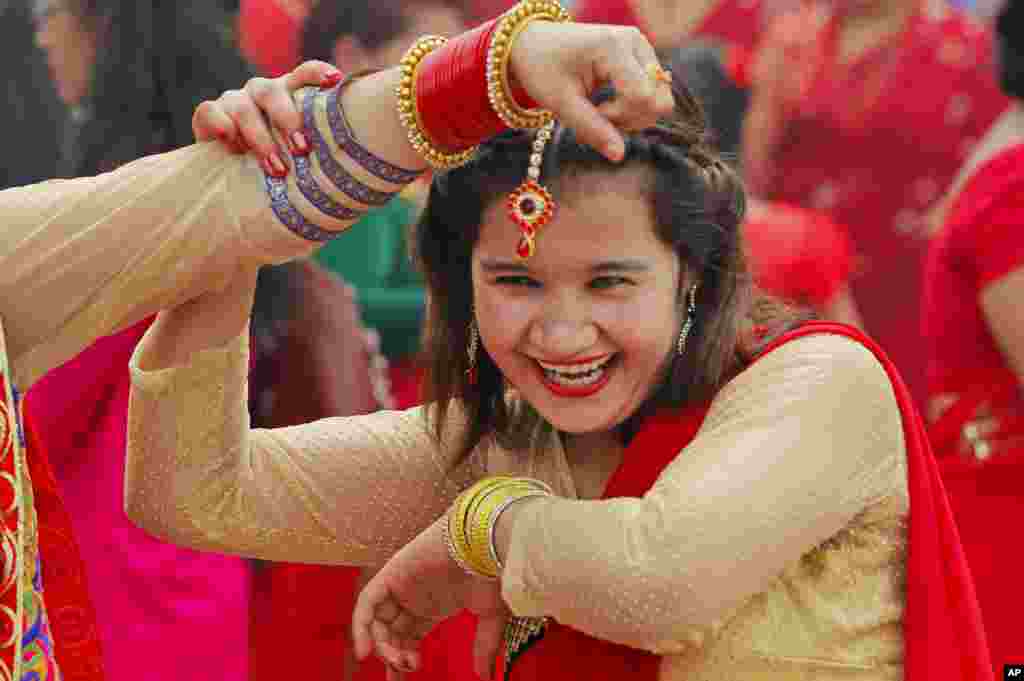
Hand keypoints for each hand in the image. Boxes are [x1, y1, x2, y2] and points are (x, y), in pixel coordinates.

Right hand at [191, 60, 342, 174]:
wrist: (231, 174)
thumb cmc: (278, 164)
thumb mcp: (297, 156)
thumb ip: (313, 152)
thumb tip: (346, 176)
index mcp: (288, 95)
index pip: (303, 74)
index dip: (317, 73)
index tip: (334, 80)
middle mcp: (262, 92)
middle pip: (273, 93)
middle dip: (288, 120)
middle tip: (302, 149)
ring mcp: (234, 100)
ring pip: (244, 108)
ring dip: (261, 140)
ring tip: (276, 169)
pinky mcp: (208, 113)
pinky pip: (210, 112)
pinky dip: (222, 128)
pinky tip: (233, 148)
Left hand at [352, 517, 509, 680]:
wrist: (487, 542)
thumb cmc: (492, 572)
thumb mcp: (490, 617)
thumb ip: (484, 646)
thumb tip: (483, 675)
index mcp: (434, 605)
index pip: (408, 638)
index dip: (402, 660)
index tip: (402, 680)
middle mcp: (414, 596)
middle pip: (391, 633)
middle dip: (393, 657)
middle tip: (404, 671)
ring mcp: (402, 585)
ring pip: (379, 622)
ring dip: (383, 646)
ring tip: (398, 662)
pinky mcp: (392, 573)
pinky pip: (367, 603)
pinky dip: (361, 625)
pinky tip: (365, 650)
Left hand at [508, 22, 674, 160]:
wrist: (535, 43)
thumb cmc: (543, 69)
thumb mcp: (561, 103)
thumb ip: (592, 129)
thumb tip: (619, 156)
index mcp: (614, 46)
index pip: (642, 96)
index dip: (620, 117)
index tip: (592, 113)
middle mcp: (635, 42)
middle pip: (659, 99)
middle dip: (630, 119)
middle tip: (597, 115)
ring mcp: (642, 48)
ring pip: (659, 99)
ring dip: (631, 115)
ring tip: (599, 111)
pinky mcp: (642, 57)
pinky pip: (652, 94)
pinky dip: (631, 108)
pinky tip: (606, 105)